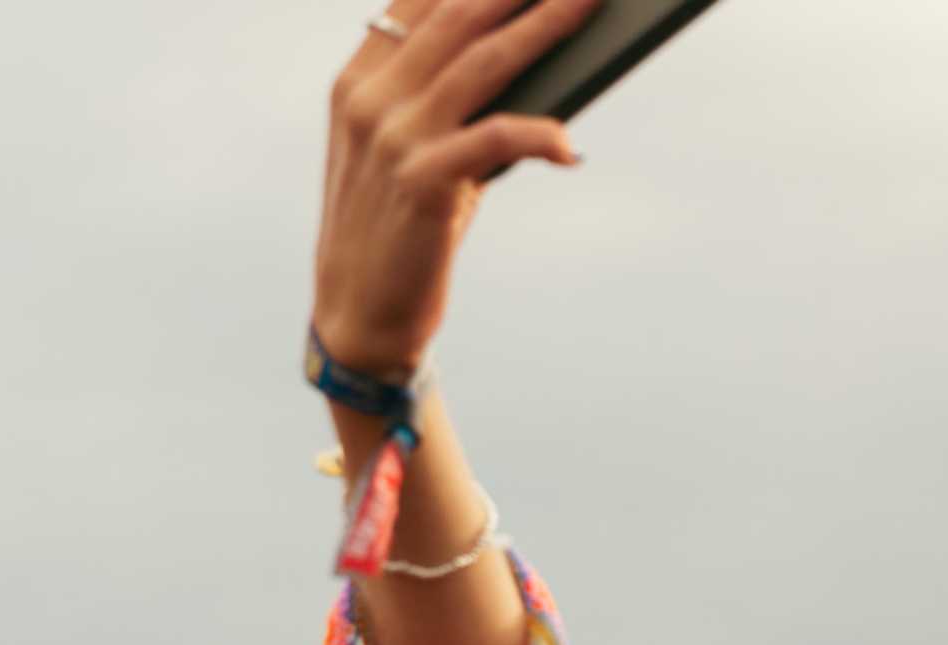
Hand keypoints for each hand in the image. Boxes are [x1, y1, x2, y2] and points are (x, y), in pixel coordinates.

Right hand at [314, 0, 604, 375]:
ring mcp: (394, 138)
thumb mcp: (409, 150)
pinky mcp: (422, 183)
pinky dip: (539, 135)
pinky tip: (568, 144)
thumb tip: (523, 53)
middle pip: (459, 17)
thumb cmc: (400, 226)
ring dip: (543, 27)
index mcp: (360, 80)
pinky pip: (494, 139)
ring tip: (588, 5)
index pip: (419, 1)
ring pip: (482, 63)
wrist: (360, 311)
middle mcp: (371, 98)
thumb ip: (441, 98)